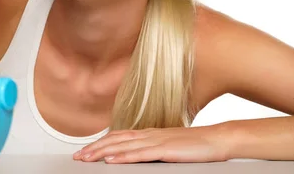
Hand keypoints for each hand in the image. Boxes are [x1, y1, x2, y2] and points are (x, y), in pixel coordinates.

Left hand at [73, 126, 231, 163]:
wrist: (216, 139)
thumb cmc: (195, 145)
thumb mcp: (168, 147)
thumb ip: (152, 150)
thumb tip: (137, 157)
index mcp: (148, 134)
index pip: (118, 137)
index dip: (100, 143)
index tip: (85, 151)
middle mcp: (148, 134)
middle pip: (115, 140)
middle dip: (94, 148)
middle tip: (78, 157)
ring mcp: (155, 140)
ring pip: (122, 146)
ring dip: (101, 152)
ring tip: (87, 158)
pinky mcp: (164, 149)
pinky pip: (139, 154)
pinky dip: (122, 156)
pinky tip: (111, 160)